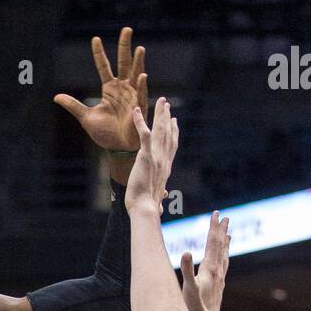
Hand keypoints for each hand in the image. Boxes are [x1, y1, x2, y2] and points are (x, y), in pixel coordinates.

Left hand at [54, 27, 146, 153]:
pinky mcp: (139, 107)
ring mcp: (132, 96)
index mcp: (109, 89)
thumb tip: (56, 97)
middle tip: (127, 29)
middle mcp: (122, 88)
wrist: (117, 149)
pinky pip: (141, 94)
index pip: (103, 66)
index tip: (95, 38)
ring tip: (139, 48)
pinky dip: (142, 85)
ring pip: (135, 74)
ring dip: (138, 62)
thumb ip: (73, 105)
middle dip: (125, 46)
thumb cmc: (105, 134)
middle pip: (123, 62)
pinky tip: (142, 75)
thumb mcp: (85, 117)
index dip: (99, 53)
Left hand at [125, 98, 178, 213]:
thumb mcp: (156, 198)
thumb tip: (164, 197)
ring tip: (161, 101)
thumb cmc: (147, 207)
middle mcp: (163, 160)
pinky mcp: (146, 157)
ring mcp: (156, 157)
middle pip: (167, 134)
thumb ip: (160, 195)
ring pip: (160, 131)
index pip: (171, 146)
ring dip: (159, 114)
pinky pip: (144, 135)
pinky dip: (140, 122)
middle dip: (167, 117)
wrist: (144, 209)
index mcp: (165, 168)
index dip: (173, 132)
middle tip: (166, 105)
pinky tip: (136, 111)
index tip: (174, 122)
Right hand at [181, 212, 229, 310]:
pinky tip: (224, 257)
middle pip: (221, 245)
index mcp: (210, 267)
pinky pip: (224, 265)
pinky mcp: (220, 284)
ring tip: (228, 233)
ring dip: (225, 242)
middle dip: (221, 230)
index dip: (214, 227)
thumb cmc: (195, 306)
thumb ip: (186, 269)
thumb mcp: (188, 286)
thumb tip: (186, 253)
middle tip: (225, 217)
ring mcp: (220, 277)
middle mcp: (218, 270)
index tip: (216, 214)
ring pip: (224, 255)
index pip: (212, 242)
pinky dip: (225, 256)